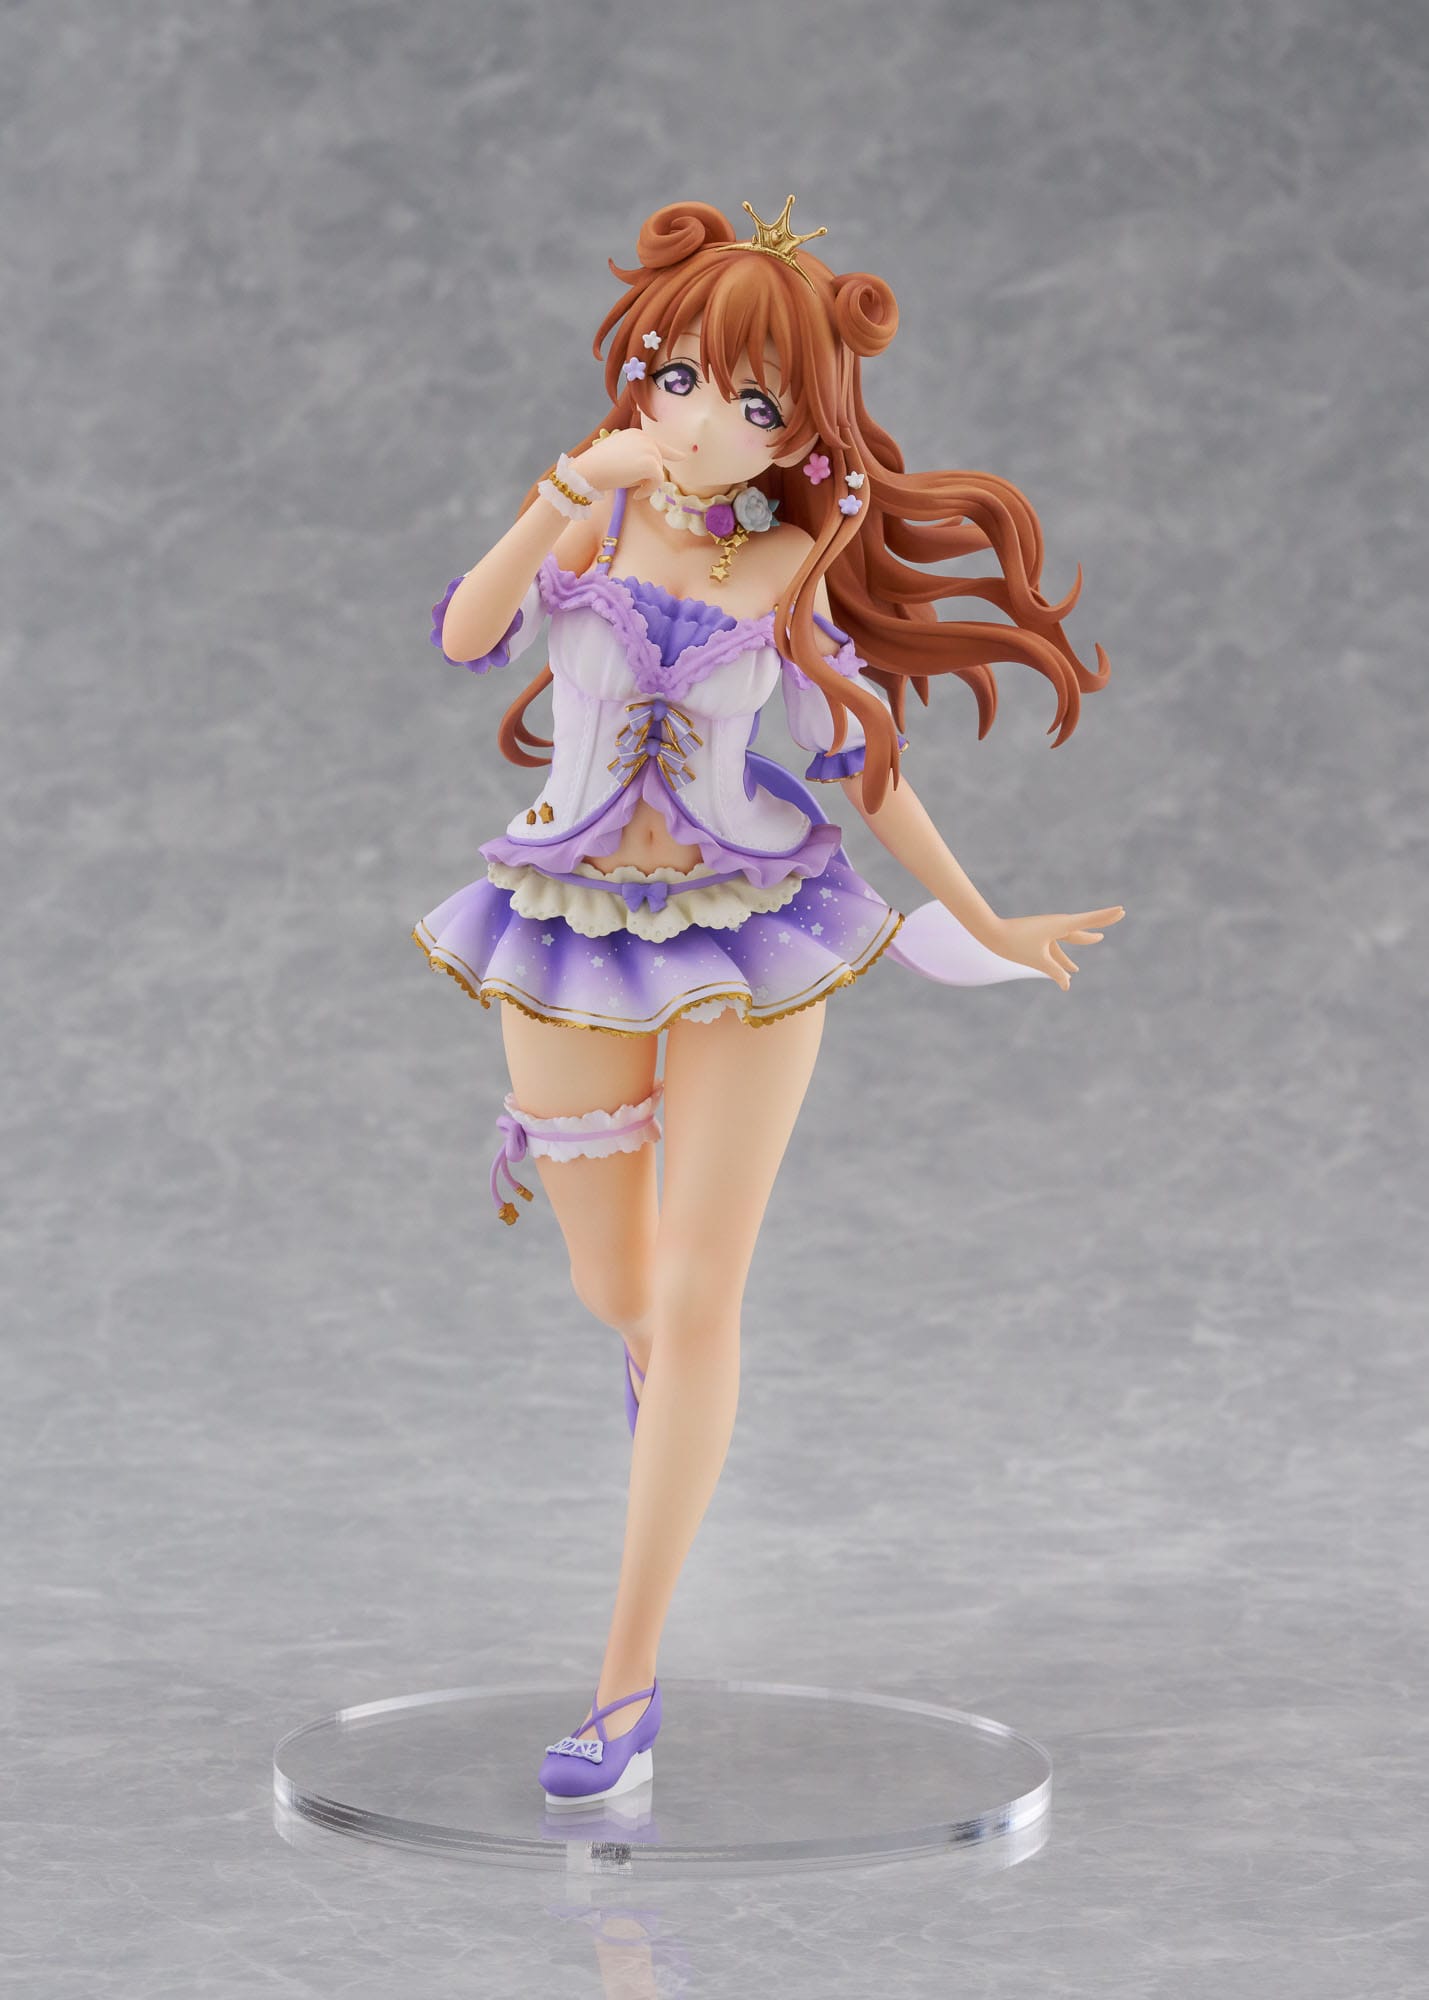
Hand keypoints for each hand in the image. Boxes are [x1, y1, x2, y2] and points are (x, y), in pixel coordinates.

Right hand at [566, 427, 666, 494]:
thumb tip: (653, 473)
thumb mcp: (619, 457)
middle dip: (650, 477)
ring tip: (633, 490)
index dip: (672, 452)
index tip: (683, 457)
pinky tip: (636, 495)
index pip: (657, 444)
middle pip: (659, 461)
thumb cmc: (598, 468)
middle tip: (636, 488)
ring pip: (659, 472)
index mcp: (636, 434)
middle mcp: (644, 437)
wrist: (587, 471)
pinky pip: (658, 481)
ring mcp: (648, 449)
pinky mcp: (650, 463)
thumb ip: (637, 459)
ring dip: (648, 485)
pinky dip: (649, 491)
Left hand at [986, 906, 1124, 989]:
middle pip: (1083, 926)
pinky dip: (1062, 959)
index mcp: (1061, 925)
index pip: (1090, 920)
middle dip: (1098, 925)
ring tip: (1089, 954)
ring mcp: (1047, 929)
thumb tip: (1067, 985)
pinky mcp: (1038, 936)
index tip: (1122, 911)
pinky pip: (1056, 947)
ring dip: (1078, 947)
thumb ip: (1055, 972)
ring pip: (1069, 939)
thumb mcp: (1038, 960)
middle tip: (1118, 914)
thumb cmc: (1015, 944)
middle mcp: (1057, 924)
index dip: (1107, 917)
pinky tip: (1067, 972)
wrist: (991, 933)